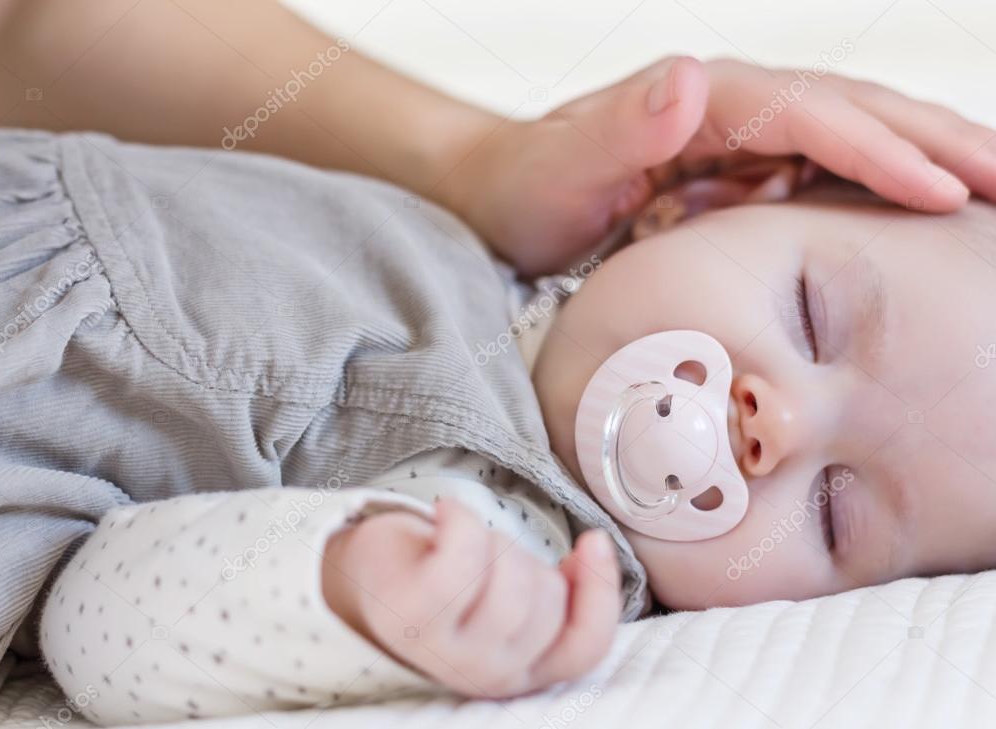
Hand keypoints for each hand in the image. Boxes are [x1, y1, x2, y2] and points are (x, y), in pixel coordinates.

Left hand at [321, 499, 620, 697]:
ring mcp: (448, 650)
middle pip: (549, 602)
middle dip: (529, 558)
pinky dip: (460, 518)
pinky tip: (445, 511)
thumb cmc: (448, 579)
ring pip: (513, 581)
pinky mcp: (414, 613)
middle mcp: (486, 673)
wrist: (369, 575)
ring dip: (495, 542)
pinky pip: (464, 555)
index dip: (601, 592)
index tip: (591, 542)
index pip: (586, 647)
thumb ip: (563, 589)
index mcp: (520, 672)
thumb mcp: (513, 592)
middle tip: (492, 553)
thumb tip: (596, 550)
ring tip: (465, 543)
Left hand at [446, 56, 995, 274]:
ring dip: (928, 158)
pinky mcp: (741, 169)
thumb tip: (688, 79)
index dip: (882, 152)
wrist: (506, 197)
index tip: (946, 193)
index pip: (815, 117)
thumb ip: (620, 128)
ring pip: (856, 136)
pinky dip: (881, 185)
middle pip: (857, 112)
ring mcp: (742, 137)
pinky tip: (921, 212)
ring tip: (995, 192)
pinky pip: (827, 172)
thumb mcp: (562, 169)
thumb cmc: (529, 190)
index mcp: (704, 100)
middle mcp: (733, 106)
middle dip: (939, 143)